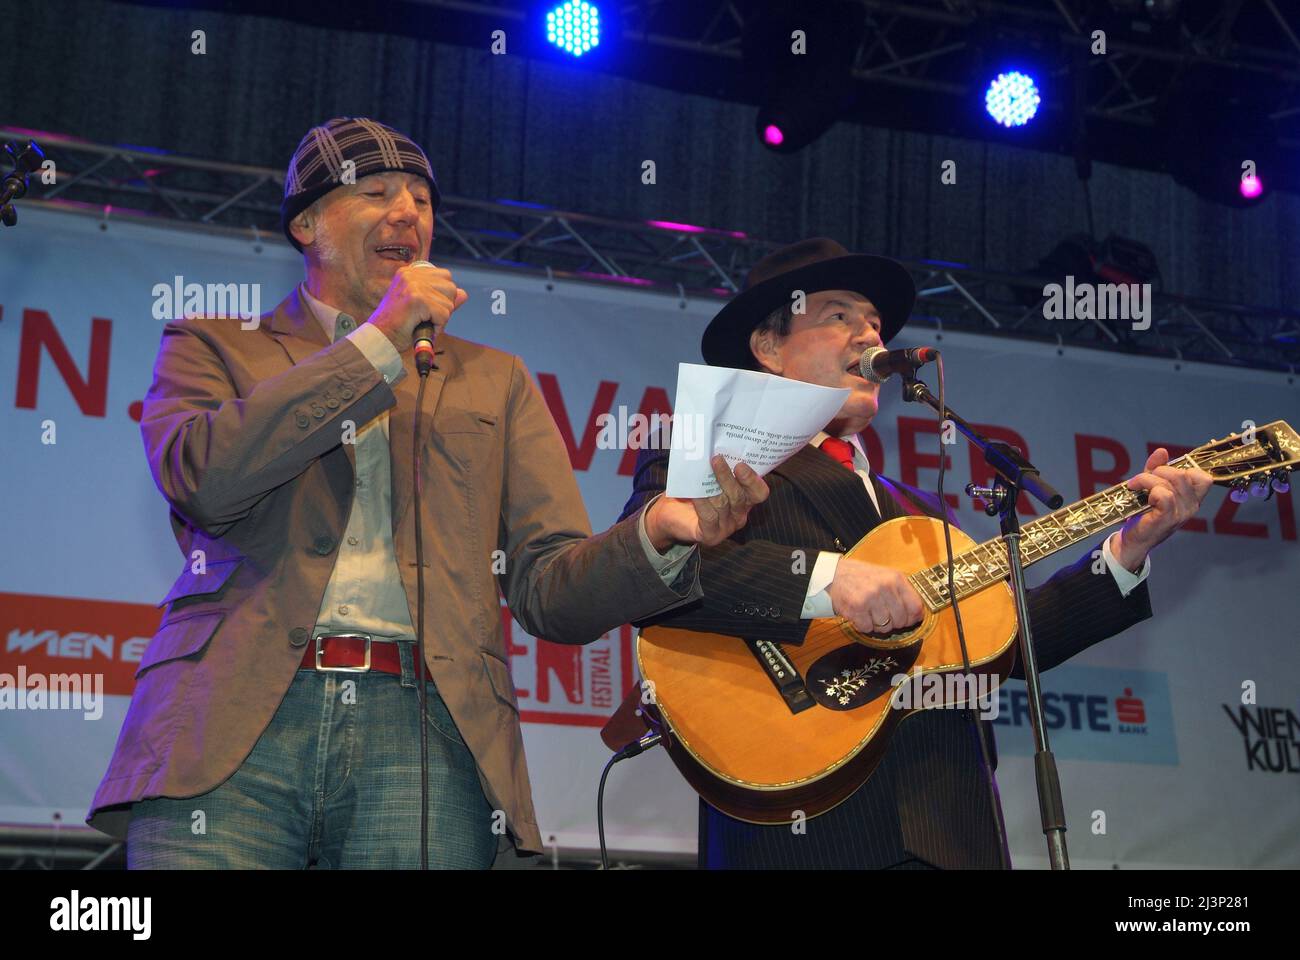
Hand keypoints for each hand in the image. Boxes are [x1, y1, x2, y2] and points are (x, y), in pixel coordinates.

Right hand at [367, 262, 467, 351]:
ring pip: (449, 303)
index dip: (442, 296)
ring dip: (440, 318)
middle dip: (444, 307)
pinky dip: (437, 326)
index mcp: (410, 272)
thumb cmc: (400, 326)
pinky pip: (444, 315)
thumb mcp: (424, 308)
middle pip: (451, 287)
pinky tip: (422, 327)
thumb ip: (443, 299)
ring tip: (422, 322)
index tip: (427, 308)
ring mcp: (413, 286)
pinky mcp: (417, 299)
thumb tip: (464, 293)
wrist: (380, 338)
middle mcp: (411, 275)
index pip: (445, 276)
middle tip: (425, 318)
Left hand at [644, 455, 768, 548]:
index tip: (740, 464)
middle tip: (716, 459)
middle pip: (740, 497)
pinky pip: (708, 516)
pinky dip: (702, 502)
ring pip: (723, 504)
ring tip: (703, 470)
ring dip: (713, 486)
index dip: (753, 480)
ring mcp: (726, 527)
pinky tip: (694, 492)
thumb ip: (717, 466)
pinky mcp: (711, 535)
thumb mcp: (708, 477)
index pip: (759, 492)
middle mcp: (739, 514)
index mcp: (745, 499)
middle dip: (728, 477)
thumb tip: (714, 444)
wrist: (670, 514)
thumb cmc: (693, 491)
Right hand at [827, 558, 924, 633]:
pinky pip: (868, 628)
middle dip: (893, 622)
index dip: (913, 618)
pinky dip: (864, 625)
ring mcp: (870, 598)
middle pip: (900, 620)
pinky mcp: (856, 608)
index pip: (915, 607)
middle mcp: (885, 587)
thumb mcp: (887, 576)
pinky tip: (860, 615)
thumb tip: (918, 615)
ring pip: (885, 627)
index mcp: (896, 578)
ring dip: (877, 624)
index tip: (907, 620)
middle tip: (884, 616)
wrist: (835, 574)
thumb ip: (903, 592)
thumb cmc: (863, 577)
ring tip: (870, 613)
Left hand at [1109, 447, 1213, 570]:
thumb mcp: (1151, 486)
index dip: (1184, 469)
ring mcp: (1181, 513)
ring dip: (1147, 479)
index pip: (1204, 477)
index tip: (1163, 473)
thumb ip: (1156, 468)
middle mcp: (1192, 506)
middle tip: (1141, 479)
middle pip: (1182, 474)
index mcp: (1192, 498)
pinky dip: (1149, 489)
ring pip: (1170, 482)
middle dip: (1158, 471)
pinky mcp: (1168, 518)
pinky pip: (1164, 495)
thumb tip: (1162, 451)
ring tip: (1134, 486)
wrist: (1132, 539)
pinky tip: (1139, 495)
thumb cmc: (1143, 513)